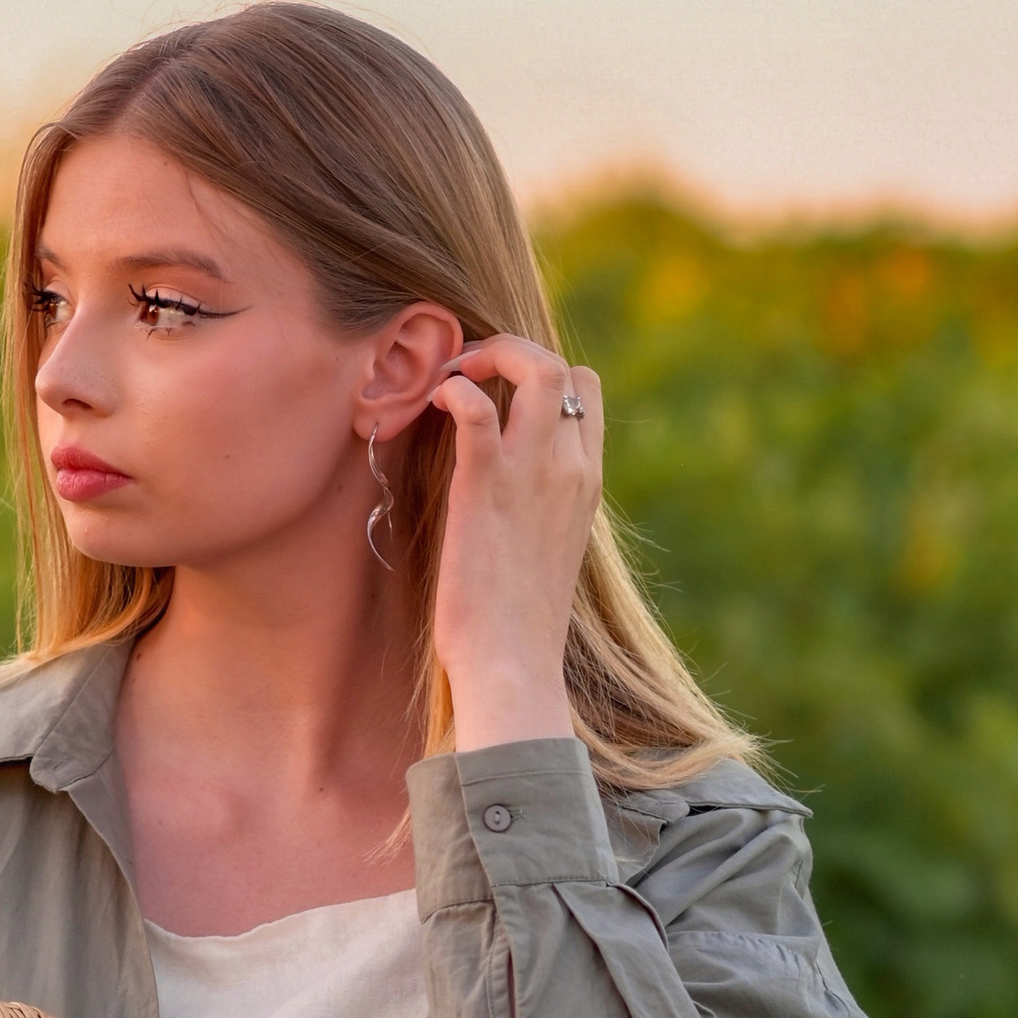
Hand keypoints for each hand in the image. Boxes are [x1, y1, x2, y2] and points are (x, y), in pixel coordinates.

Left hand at [427, 336, 601, 750]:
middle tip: (465, 371)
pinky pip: (477, 409)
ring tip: (448, 377)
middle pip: (563, 365)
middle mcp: (570, 467)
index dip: (539, 371)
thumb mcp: (545, 548)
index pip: (586, 389)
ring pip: (534, 368)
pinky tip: (431, 404)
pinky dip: (452, 388)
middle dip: (510, 351)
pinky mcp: (486, 486)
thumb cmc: (517, 620)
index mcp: (587, 481)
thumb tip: (509, 492)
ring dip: (485, 355)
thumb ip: (539, 506)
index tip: (495, 388)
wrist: (512, 666)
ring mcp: (533, 473)